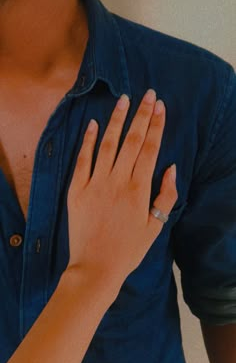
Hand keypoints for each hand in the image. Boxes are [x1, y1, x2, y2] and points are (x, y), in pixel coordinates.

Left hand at [66, 89, 177, 286]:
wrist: (95, 268)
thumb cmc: (129, 250)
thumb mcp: (156, 227)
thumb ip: (166, 196)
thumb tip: (170, 167)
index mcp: (138, 189)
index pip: (150, 149)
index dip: (156, 125)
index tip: (160, 106)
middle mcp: (117, 181)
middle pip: (132, 141)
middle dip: (141, 115)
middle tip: (147, 94)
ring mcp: (95, 183)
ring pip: (108, 145)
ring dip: (116, 120)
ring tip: (123, 100)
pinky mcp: (77, 189)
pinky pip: (83, 160)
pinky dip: (87, 140)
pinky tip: (93, 124)